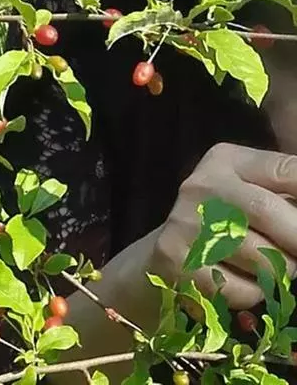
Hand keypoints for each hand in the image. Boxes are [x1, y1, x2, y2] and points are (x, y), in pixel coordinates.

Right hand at [150, 142, 296, 309]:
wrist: (169, 249)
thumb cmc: (223, 219)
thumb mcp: (250, 190)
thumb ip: (286, 192)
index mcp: (225, 162)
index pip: (284, 170)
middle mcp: (200, 187)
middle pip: (267, 211)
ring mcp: (184, 223)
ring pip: (258, 256)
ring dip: (280, 270)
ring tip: (270, 265)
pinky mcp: (175, 260)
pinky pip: (238, 288)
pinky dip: (253, 292)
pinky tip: (241, 280)